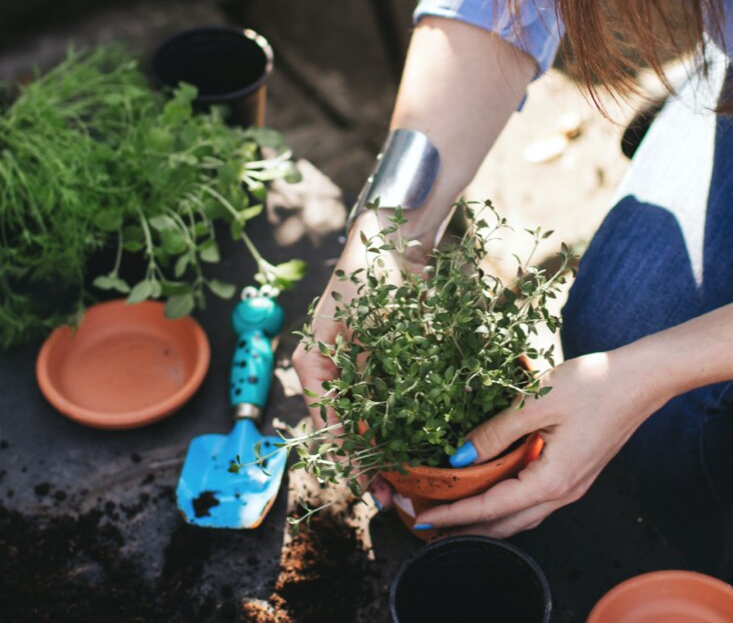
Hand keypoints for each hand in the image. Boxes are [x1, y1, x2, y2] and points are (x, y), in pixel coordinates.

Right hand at [288, 214, 425, 510]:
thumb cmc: (366, 272)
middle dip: (367, 464)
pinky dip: (400, 425)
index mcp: (314, 364)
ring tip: (404, 481)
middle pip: (347, 429)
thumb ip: (354, 374)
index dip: (348, 459)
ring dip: (385, 451)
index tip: (367, 486)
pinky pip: (388, 402)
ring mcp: (356, 367)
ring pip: (368, 421)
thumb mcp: (355, 324)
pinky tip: (418, 445)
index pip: (328, 424)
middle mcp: (331, 371)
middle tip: (389, 495)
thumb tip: (354, 427)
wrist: (392, 236)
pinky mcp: (382, 362)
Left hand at [413, 350, 665, 538]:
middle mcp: (563, 493)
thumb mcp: (536, 402)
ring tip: (455, 513)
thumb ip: (495, 432)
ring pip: (521, 515)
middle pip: (505, 524)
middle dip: (466, 527)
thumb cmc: (594, 385)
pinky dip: (507, 503)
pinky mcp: (576, 473)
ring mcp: (572, 486)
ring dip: (487, 519)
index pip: (491, 508)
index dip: (453, 514)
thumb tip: (458, 459)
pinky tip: (493, 490)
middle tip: (430, 524)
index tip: (421, 518)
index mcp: (551, 481)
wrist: (642, 379)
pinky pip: (535, 500)